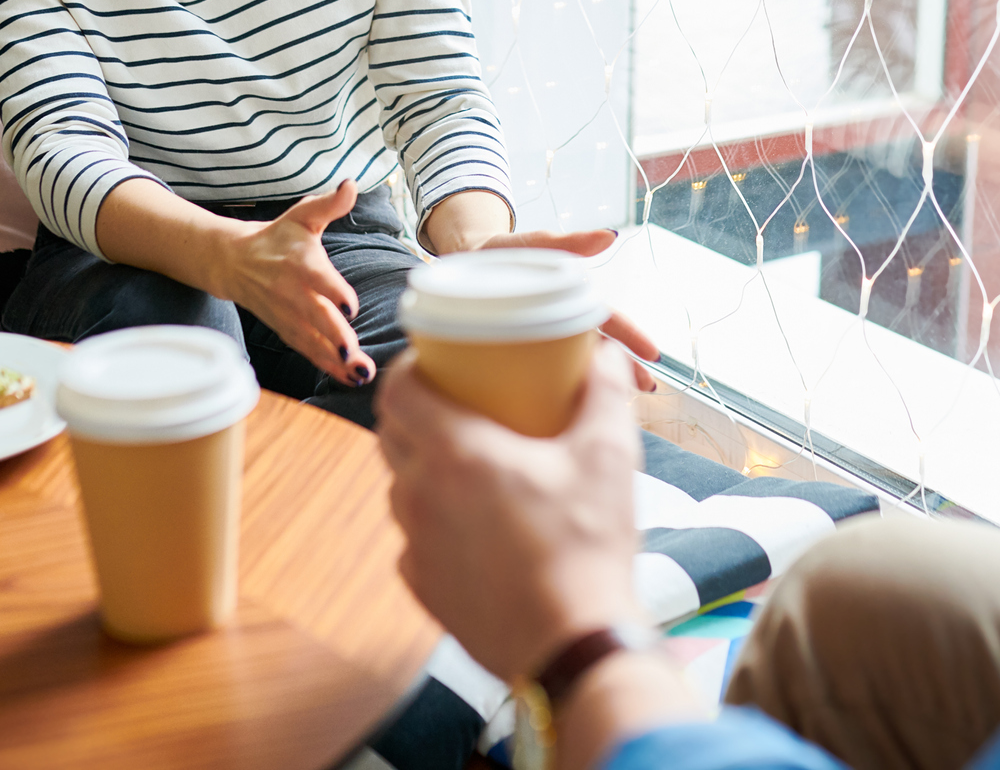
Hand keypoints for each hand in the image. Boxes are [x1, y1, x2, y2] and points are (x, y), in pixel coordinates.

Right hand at [207, 180, 370, 385]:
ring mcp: (288, 315)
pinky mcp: (287, 330)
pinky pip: (308, 351)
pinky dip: (327, 366)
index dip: (333, 293)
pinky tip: (350, 379)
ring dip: (336, 360)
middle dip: (335, 337)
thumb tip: (351, 185)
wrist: (234, 262)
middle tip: (354, 354)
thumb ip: (329, 204)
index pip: (318, 279)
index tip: (348, 307)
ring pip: (313, 340)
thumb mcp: (302, 216)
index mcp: (300, 262)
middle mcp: (293, 292)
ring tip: (360, 375)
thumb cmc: (278, 237)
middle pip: (315, 317)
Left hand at [378, 340, 646, 679]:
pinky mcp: (421, 586)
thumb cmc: (587, 548)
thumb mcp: (608, 457)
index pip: (398, 389)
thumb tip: (606, 354)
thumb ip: (605, 393)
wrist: (573, 644)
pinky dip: (436, 522)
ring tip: (474, 468)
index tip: (436, 360)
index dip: (411, 366)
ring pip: (401, 485)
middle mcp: (419, 494)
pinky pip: (415, 537)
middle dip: (418, 412)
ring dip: (426, 468)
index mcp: (455, 453)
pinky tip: (476, 526)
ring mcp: (415, 544)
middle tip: (461, 406)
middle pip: (392, 433)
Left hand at [424, 193, 662, 389]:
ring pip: (577, 366)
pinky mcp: (522, 354)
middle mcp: (562, 321)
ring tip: (611, 410)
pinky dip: (562, 392)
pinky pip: (547, 375)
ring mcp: (543, 339)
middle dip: (623, 370)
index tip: (652, 354)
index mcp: (570, 299)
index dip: (630, 337)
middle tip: (644, 389)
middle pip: (599, 350)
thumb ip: (568, 242)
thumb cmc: (501, 252)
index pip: (608, 320)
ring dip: (596, 386)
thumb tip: (610, 235)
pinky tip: (564, 413)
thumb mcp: (533, 245)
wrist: (462, 262)